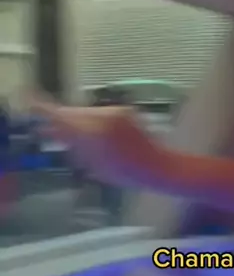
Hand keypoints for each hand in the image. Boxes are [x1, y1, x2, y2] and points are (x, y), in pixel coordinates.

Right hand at [30, 94, 169, 188]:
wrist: (157, 166)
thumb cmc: (126, 173)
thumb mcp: (93, 165)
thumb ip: (73, 147)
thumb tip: (57, 133)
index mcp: (93, 131)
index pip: (63, 116)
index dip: (46, 109)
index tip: (34, 102)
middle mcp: (104, 115)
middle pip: (74, 112)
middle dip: (66, 121)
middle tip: (59, 131)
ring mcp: (116, 110)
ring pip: (88, 112)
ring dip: (83, 122)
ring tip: (90, 142)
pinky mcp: (125, 109)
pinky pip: (102, 113)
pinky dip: (98, 122)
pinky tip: (105, 137)